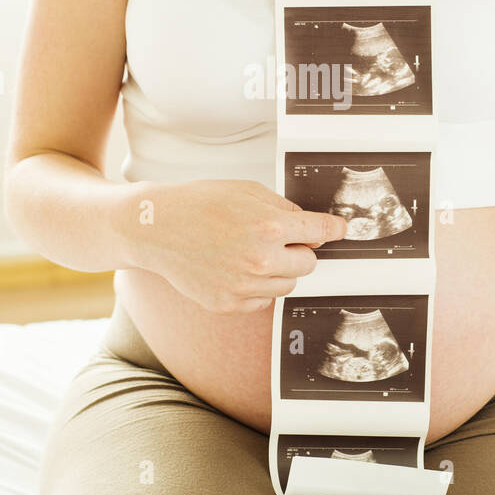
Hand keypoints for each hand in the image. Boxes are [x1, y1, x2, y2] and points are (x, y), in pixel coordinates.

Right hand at [128, 179, 346, 314]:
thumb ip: (284, 209)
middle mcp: (261, 260)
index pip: (320, 231)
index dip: (333, 229)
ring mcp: (244, 286)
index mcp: (269, 226)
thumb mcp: (247, 191)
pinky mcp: (229, 304)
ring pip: (287, 283)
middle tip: (277, 237)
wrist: (155, 227)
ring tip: (250, 251)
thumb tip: (313, 229)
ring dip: (279, 268)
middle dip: (299, 249)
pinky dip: (257, 285)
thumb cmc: (200, 203)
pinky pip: (263, 299)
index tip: (339, 230)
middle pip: (309, 263)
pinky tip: (234, 267)